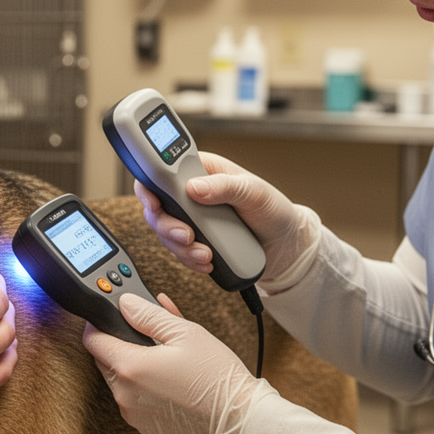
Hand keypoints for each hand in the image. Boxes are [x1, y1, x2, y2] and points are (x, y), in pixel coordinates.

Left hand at [82, 292, 272, 433]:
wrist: (237, 418)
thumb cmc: (215, 376)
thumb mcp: (184, 332)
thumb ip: (148, 314)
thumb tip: (125, 303)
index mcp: (129, 367)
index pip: (92, 339)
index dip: (99, 322)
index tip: (113, 315)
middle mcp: (124, 393)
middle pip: (103, 358)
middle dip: (118, 341)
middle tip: (146, 330)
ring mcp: (132, 412)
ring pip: (117, 377)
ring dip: (132, 361)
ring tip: (164, 351)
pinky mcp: (143, 424)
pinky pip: (132, 396)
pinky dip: (142, 382)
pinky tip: (166, 373)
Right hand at [134, 151, 315, 282]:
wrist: (284, 245)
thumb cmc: (272, 209)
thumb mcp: (253, 191)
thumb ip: (224, 187)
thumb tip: (194, 187)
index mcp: (200, 170)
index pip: (161, 171)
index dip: (149, 185)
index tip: (154, 203)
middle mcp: (190, 193)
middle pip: (157, 207)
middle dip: (166, 225)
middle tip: (187, 236)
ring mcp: (191, 219)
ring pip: (165, 233)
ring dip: (180, 247)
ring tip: (205, 254)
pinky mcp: (196, 241)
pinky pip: (179, 251)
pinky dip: (189, 260)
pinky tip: (207, 262)